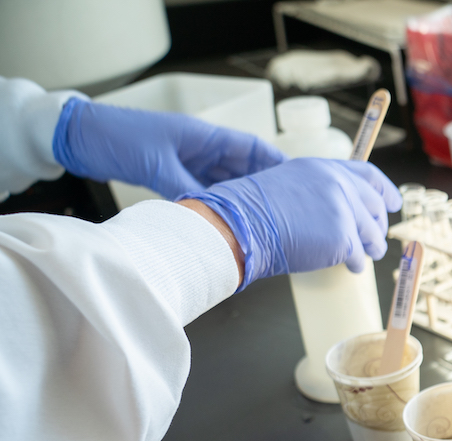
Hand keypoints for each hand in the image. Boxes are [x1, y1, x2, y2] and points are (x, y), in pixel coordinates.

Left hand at [52, 97, 285, 199]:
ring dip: (239, 198)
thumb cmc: (119, 138)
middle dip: (262, 186)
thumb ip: (189, 190)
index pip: (251, 148)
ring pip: (224, 181)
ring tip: (260, 218)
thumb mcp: (158, 167)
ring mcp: (187, 160)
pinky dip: (216, 203)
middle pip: (242, 168)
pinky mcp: (173, 173)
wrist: (81, 138)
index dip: (275, 163)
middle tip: (282, 209)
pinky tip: (226, 218)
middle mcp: (201, 147)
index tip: (295, 181)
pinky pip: (204, 190)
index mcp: (204, 136)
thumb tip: (214, 216)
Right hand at [180, 158, 401, 284]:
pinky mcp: (342, 237)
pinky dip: (355, 264)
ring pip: (370, 232)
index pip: (367, 175)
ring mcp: (342, 210)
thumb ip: (319, 191)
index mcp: (324, 168)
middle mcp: (338, 184)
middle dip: (378, 225)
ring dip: (372, 247)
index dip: (384, 191)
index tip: (394, 203)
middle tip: (377, 239)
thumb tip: (340, 212)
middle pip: (373, 206)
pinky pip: (357, 255)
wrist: (240, 225)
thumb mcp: (290, 185)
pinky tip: (351, 268)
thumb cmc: (254, 211)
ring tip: (370, 255)